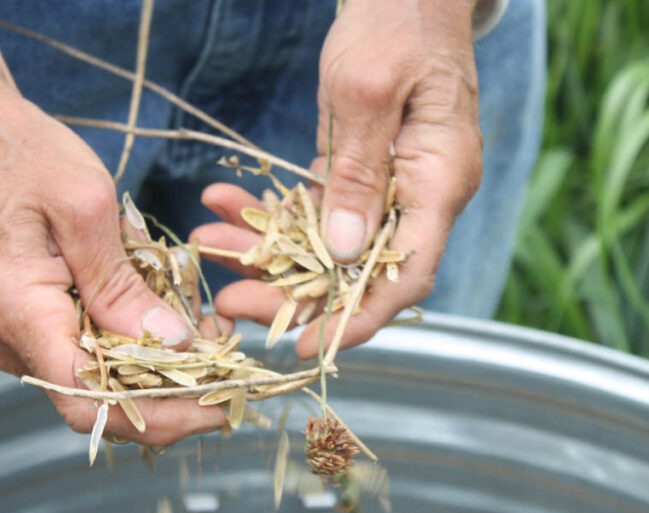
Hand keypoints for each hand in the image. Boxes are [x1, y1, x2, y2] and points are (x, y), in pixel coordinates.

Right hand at [0, 2, 226, 444]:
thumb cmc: (18, 153)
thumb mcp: (84, 206)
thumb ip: (123, 284)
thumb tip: (171, 344)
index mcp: (19, 312)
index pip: (90, 400)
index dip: (160, 415)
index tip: (217, 406)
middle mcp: (10, 339)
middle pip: (99, 400)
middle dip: (171, 394)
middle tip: (230, 370)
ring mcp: (16, 334)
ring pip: (97, 378)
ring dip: (158, 368)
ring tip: (214, 340)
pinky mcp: (29, 320)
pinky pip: (85, 350)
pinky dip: (133, 342)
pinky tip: (174, 318)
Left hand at [193, 0, 482, 357]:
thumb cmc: (396, 21)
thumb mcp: (367, 89)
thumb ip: (358, 171)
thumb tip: (345, 251)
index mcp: (441, 181)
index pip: (407, 274)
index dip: (359, 319)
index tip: (307, 345)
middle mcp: (422, 194)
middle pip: (361, 271)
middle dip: (293, 293)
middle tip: (229, 300)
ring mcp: (394, 185)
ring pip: (330, 244)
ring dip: (269, 252)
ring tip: (208, 243)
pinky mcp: (364, 171)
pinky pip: (318, 210)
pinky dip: (272, 212)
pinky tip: (223, 204)